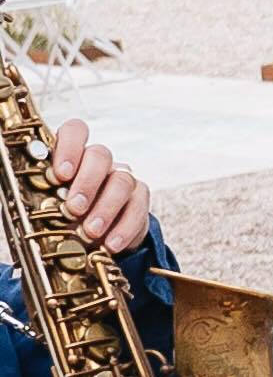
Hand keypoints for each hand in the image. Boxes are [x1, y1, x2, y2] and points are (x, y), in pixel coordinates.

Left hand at [46, 120, 151, 254]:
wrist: (92, 243)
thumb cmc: (64, 220)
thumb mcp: (48, 209)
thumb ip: (42, 201)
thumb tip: (29, 205)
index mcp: (72, 157)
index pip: (75, 132)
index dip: (69, 148)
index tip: (61, 175)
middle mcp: (98, 163)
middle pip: (100, 155)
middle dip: (87, 183)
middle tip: (74, 208)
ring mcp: (121, 178)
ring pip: (122, 180)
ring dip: (105, 208)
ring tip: (90, 232)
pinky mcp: (139, 199)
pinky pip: (138, 207)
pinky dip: (123, 228)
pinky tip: (110, 244)